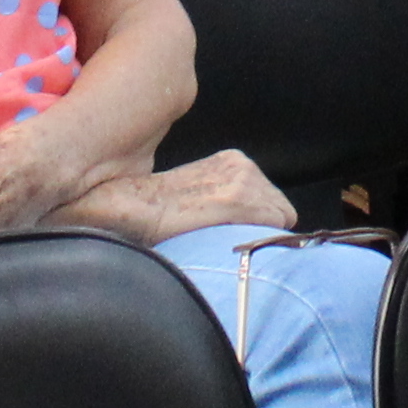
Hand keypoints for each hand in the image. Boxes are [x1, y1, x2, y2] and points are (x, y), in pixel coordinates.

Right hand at [65, 150, 291, 244]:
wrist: (128, 206)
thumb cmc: (154, 212)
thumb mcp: (196, 198)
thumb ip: (222, 206)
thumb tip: (245, 233)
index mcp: (233, 162)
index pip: (270, 202)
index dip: (258, 225)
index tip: (233, 237)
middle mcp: (243, 165)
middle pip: (279, 210)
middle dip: (262, 229)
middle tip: (227, 243)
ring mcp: (243, 178)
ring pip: (279, 219)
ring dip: (259, 235)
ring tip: (222, 242)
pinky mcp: (238, 197)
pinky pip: (275, 226)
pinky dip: (261, 240)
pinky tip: (228, 244)